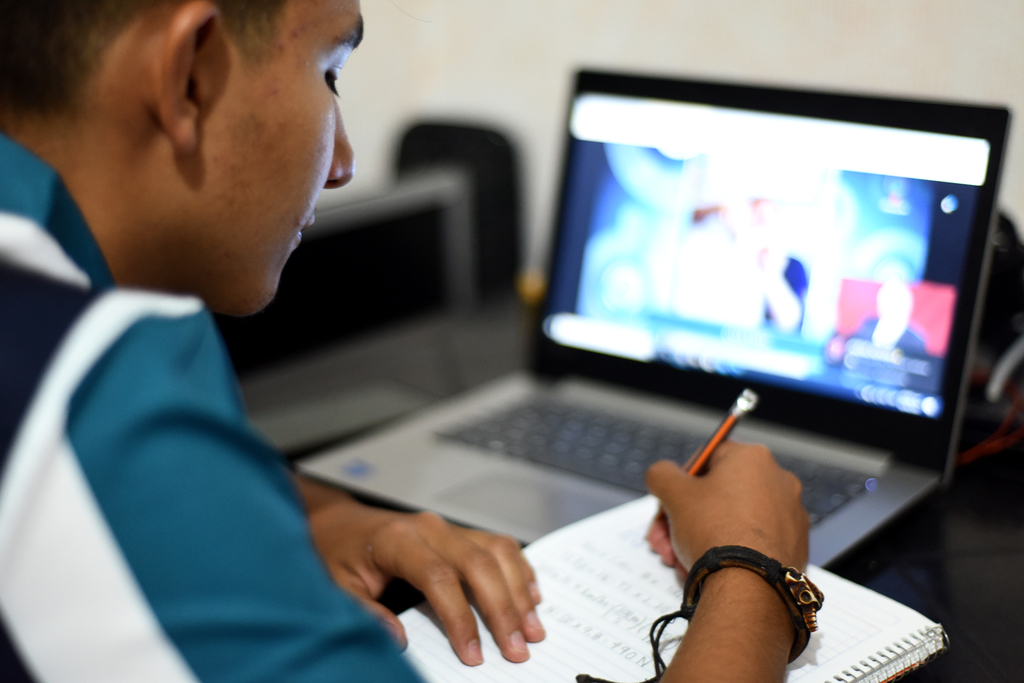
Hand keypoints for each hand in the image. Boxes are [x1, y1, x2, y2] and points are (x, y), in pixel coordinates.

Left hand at [296, 476, 544, 665]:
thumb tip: (399, 640)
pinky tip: (531, 596)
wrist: (338, 524)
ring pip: (495, 552)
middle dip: (502, 608)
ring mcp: (447, 527)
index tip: (473, 654)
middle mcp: (429, 528)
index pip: (439, 577)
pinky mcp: (457, 532)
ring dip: (518, 590)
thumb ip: (365, 613)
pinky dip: (519, 570)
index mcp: (397, 540)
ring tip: (532, 628)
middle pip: (478, 564)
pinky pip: (498, 545)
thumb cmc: (336, 554)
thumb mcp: (336, 587)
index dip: (460, 618)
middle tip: (517, 647)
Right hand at [645, 441, 807, 575]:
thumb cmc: (715, 533)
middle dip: (687, 516)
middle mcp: (779, 481)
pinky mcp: (794, 545)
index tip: (670, 502)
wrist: (748, 588)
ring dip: (703, 536)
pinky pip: (753, 543)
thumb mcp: (673, 495)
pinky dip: (731, 552)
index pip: (708, 457)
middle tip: (667, 536)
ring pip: (734, 520)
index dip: (683, 480)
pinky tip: (711, 569)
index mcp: (753, 458)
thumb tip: (663, 474)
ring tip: (683, 558)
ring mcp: (790, 515)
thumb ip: (662, 474)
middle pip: (720, 493)